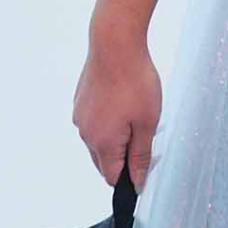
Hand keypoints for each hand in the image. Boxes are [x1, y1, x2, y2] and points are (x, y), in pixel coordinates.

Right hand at [73, 31, 161, 191]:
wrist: (114, 45)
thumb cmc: (134, 81)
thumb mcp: (147, 123)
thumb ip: (141, 156)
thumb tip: (136, 182)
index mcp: (103, 143)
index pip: (111, 177)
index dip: (129, 177)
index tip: (145, 165)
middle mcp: (85, 133)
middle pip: (103, 161)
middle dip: (123, 157)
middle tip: (145, 134)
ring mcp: (80, 116)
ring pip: (98, 140)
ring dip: (115, 138)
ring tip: (134, 113)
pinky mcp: (79, 101)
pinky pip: (93, 121)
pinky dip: (107, 121)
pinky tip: (122, 102)